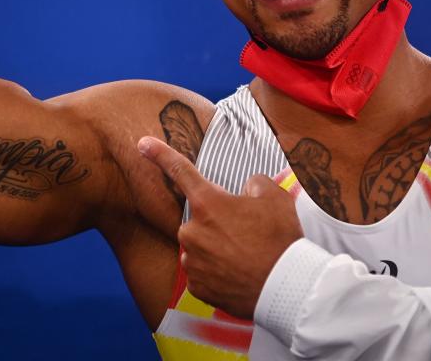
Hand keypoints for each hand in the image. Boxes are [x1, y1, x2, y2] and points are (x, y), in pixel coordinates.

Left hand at [138, 135, 303, 318]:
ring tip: (246, 256)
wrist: (287, 287)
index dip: (160, 154)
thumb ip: (255, 183)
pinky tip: (238, 274)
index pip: (180, 171)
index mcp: (208, 204)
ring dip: (217, 249)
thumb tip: (247, 189)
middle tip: (245, 234)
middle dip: (217, 223)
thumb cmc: (280, 240)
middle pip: (199, 219)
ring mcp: (192, 261)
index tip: (142, 144)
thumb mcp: (275, 197)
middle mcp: (192, 231)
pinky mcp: (197, 286)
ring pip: (200, 247)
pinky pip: (204, 273)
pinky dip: (218, 272)